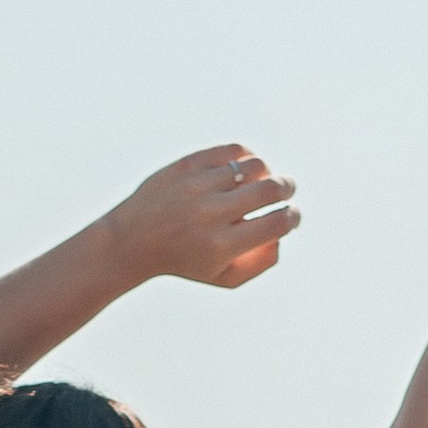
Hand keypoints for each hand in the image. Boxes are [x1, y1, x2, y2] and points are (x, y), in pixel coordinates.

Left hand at [108, 146, 300, 291]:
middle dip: (288, 188)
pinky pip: (231, 151)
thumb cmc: (186, 260)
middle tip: (287, 190)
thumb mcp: (224, 277)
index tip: (292, 215)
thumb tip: (282, 234)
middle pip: (270, 189)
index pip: (276, 223)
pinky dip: (246, 157)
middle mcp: (211, 214)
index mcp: (222, 245)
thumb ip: (261, 262)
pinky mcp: (187, 165)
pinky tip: (243, 168)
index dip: (293, 216)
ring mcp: (198, 186)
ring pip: (254, 165)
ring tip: (262, 180)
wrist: (133, 240)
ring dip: (267, 172)